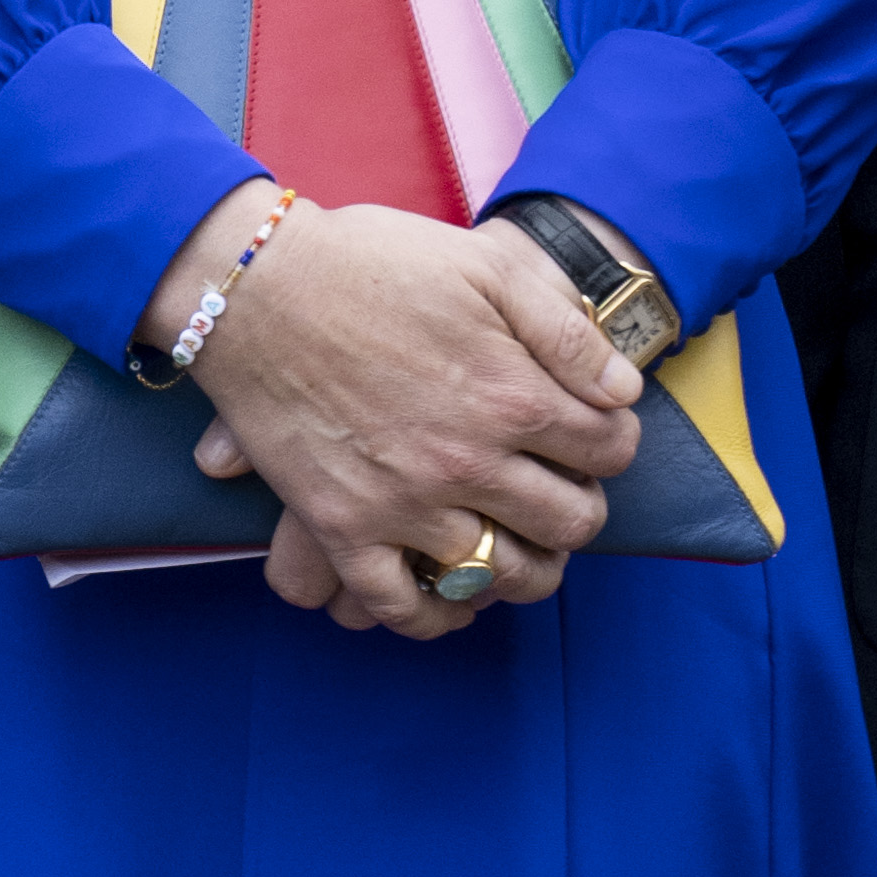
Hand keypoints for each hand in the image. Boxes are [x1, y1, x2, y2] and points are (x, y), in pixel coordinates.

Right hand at [143, 184, 645, 640]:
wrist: (252, 282)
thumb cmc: (367, 261)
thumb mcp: (482, 265)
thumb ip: (565, 330)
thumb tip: (624, 391)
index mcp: (510, 396)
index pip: (608, 450)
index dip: (613, 440)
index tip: (593, 432)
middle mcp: (467, 462)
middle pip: (569, 522)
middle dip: (579, 506)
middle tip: (560, 489)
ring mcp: (403, 503)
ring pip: (501, 574)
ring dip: (528, 568)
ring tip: (521, 545)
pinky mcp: (342, 526)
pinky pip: (401, 603)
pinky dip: (435, 615)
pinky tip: (451, 597)